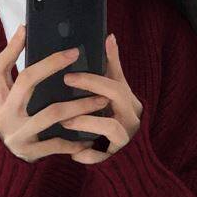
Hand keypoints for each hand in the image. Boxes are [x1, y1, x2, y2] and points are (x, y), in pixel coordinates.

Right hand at [0, 25, 110, 162]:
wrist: (3, 162)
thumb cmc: (10, 119)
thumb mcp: (3, 96)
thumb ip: (9, 65)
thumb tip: (24, 30)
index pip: (0, 68)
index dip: (14, 48)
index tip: (35, 33)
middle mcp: (4, 116)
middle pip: (27, 82)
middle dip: (52, 65)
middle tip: (78, 56)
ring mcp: (17, 135)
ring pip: (52, 113)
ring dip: (79, 105)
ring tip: (101, 100)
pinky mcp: (30, 152)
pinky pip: (58, 143)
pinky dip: (76, 138)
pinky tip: (92, 134)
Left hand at [60, 33, 143, 163]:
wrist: (129, 159)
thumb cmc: (117, 119)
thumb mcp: (117, 93)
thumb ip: (113, 68)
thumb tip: (109, 37)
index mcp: (130, 102)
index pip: (114, 84)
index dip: (92, 79)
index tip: (68, 76)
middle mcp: (132, 119)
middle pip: (115, 98)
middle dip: (88, 92)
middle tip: (64, 92)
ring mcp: (126, 138)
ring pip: (111, 127)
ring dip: (86, 122)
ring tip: (65, 122)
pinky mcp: (116, 158)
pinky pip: (101, 157)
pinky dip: (87, 155)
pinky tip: (73, 153)